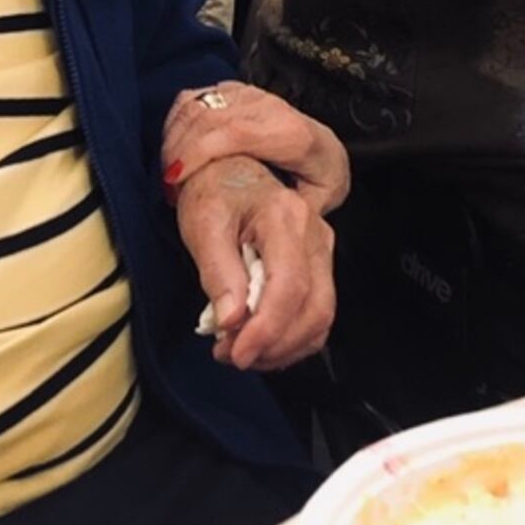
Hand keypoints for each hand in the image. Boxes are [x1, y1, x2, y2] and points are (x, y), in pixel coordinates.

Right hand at [162, 81, 349, 214]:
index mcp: (291, 134)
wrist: (324, 145)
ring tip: (168, 176)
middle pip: (209, 117)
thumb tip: (269, 224)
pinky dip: (174, 125)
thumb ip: (298, 211)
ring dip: (173, 140)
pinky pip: (192, 100)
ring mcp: (248, 95)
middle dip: (178, 151)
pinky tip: (172, 153)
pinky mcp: (232, 91)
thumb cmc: (319, 174)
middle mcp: (268, 107)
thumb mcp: (322, 197)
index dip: (199, 151)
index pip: (236, 132)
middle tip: (167, 188)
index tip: (176, 179)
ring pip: (197, 105)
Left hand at [175, 155, 334, 371]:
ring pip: (320, 317)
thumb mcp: (203, 225)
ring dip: (282, 347)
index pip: (289, 285)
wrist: (228, 169)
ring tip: (238, 349)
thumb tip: (231, 319)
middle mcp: (315, 234)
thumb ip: (217, 271)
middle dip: (275, 345)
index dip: (266, 328)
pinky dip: (290, 339)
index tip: (235, 353)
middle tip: (231, 355)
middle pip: (315, 308)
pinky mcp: (319, 266)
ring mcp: (322, 251)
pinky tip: (259, 341)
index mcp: (286, 217)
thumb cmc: (214, 192)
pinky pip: (316, 315)